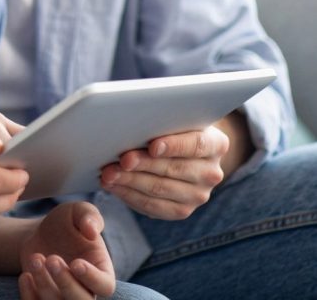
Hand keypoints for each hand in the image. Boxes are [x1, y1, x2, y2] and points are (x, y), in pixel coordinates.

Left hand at [19, 202, 115, 298]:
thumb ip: (89, 216)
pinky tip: (25, 276)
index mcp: (101, 270)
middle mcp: (85, 289)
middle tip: (52, 259)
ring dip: (45, 286)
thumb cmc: (66, 223)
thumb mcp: (77, 211)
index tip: (76, 263)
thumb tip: (92, 231)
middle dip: (66, 283)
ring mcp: (64, 297)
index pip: (105, 286)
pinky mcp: (44, 299)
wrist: (41, 233)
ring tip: (35, 259)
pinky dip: (30, 297)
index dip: (92, 278)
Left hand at [100, 124, 228, 218]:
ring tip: (109, 173)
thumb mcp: (176, 117)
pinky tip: (114, 186)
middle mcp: (212, 172)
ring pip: (160, 189)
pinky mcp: (182, 210)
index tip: (152, 146)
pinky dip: (130, 195)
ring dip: (130, 181)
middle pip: (173, 168)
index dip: (174, 145)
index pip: (196, 144)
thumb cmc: (173, 126)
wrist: (183, 151)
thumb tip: (135, 120)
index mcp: (216, 144)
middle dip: (143, 164)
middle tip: (121, 159)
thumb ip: (165, 118)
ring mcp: (199, 195)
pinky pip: (153, 206)